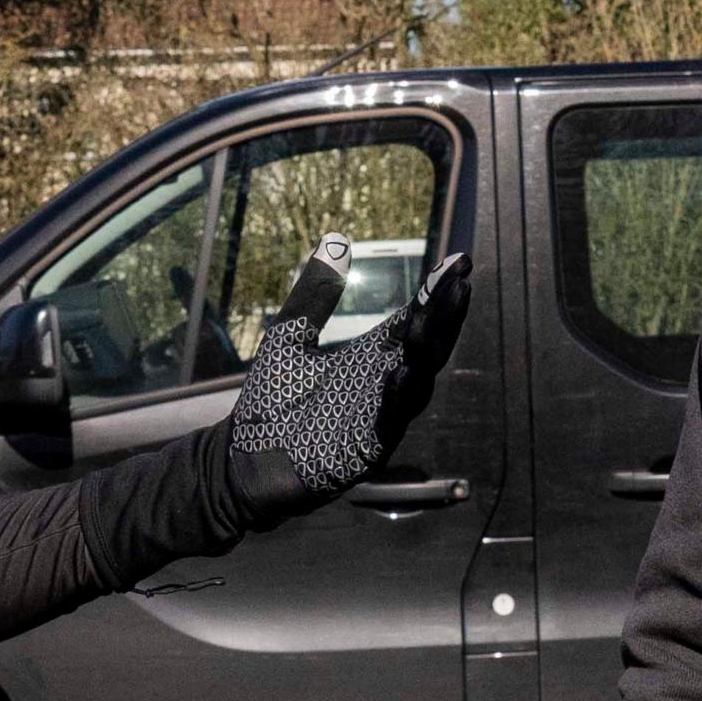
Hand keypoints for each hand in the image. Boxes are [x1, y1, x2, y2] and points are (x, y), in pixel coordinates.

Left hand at [223, 240, 474, 520]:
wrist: (241, 460)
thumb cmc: (269, 402)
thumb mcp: (290, 337)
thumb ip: (315, 295)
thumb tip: (335, 240)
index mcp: (370, 359)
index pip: (414, 320)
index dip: (437, 293)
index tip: (460, 261)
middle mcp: (382, 386)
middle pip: (426, 349)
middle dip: (443, 319)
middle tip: (459, 285)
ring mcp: (377, 420)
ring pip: (415, 387)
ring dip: (423, 357)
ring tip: (427, 325)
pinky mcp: (362, 452)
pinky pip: (387, 425)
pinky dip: (396, 401)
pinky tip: (401, 376)